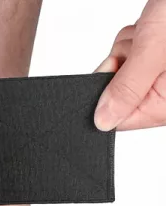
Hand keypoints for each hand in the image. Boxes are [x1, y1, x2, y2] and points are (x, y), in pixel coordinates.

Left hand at [94, 0, 165, 130]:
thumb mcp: (153, 51)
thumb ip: (127, 88)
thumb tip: (104, 121)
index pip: (124, 119)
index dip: (110, 95)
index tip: (115, 70)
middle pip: (119, 93)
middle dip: (122, 65)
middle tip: (142, 44)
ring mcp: (162, 74)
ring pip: (122, 70)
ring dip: (129, 46)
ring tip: (154, 29)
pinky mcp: (158, 57)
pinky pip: (130, 54)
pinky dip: (134, 37)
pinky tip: (152, 26)